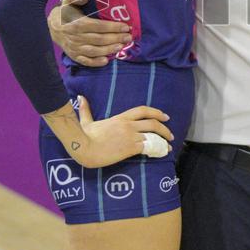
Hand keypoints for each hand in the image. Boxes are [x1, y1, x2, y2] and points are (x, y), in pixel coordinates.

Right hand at [48, 0, 131, 66]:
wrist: (52, 27)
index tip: (125, 26)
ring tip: (121, 47)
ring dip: (109, 50)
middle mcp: (76, 37)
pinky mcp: (74, 55)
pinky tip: (106, 61)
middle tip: (128, 37)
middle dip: (116, 38)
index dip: (113, 27)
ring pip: (94, 51)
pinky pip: (85, 61)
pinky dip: (95, 62)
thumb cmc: (65, 12)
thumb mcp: (68, 1)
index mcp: (77, 23)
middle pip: (99, 39)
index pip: (98, 26)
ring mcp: (75, 48)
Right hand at [49, 96, 173, 168]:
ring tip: (168, 146)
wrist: (84, 148)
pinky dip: (157, 149)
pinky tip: (161, 153)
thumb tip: (80, 97)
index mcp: (121, 117)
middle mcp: (129, 125)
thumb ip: (86, 109)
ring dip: (163, 141)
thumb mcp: (86, 121)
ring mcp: (131, 136)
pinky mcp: (130, 148)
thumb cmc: (85, 136)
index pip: (143, 110)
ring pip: (153, 136)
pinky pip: (148, 147)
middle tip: (170, 135)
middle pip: (153, 123)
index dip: (157, 112)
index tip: (165, 116)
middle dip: (164, 128)